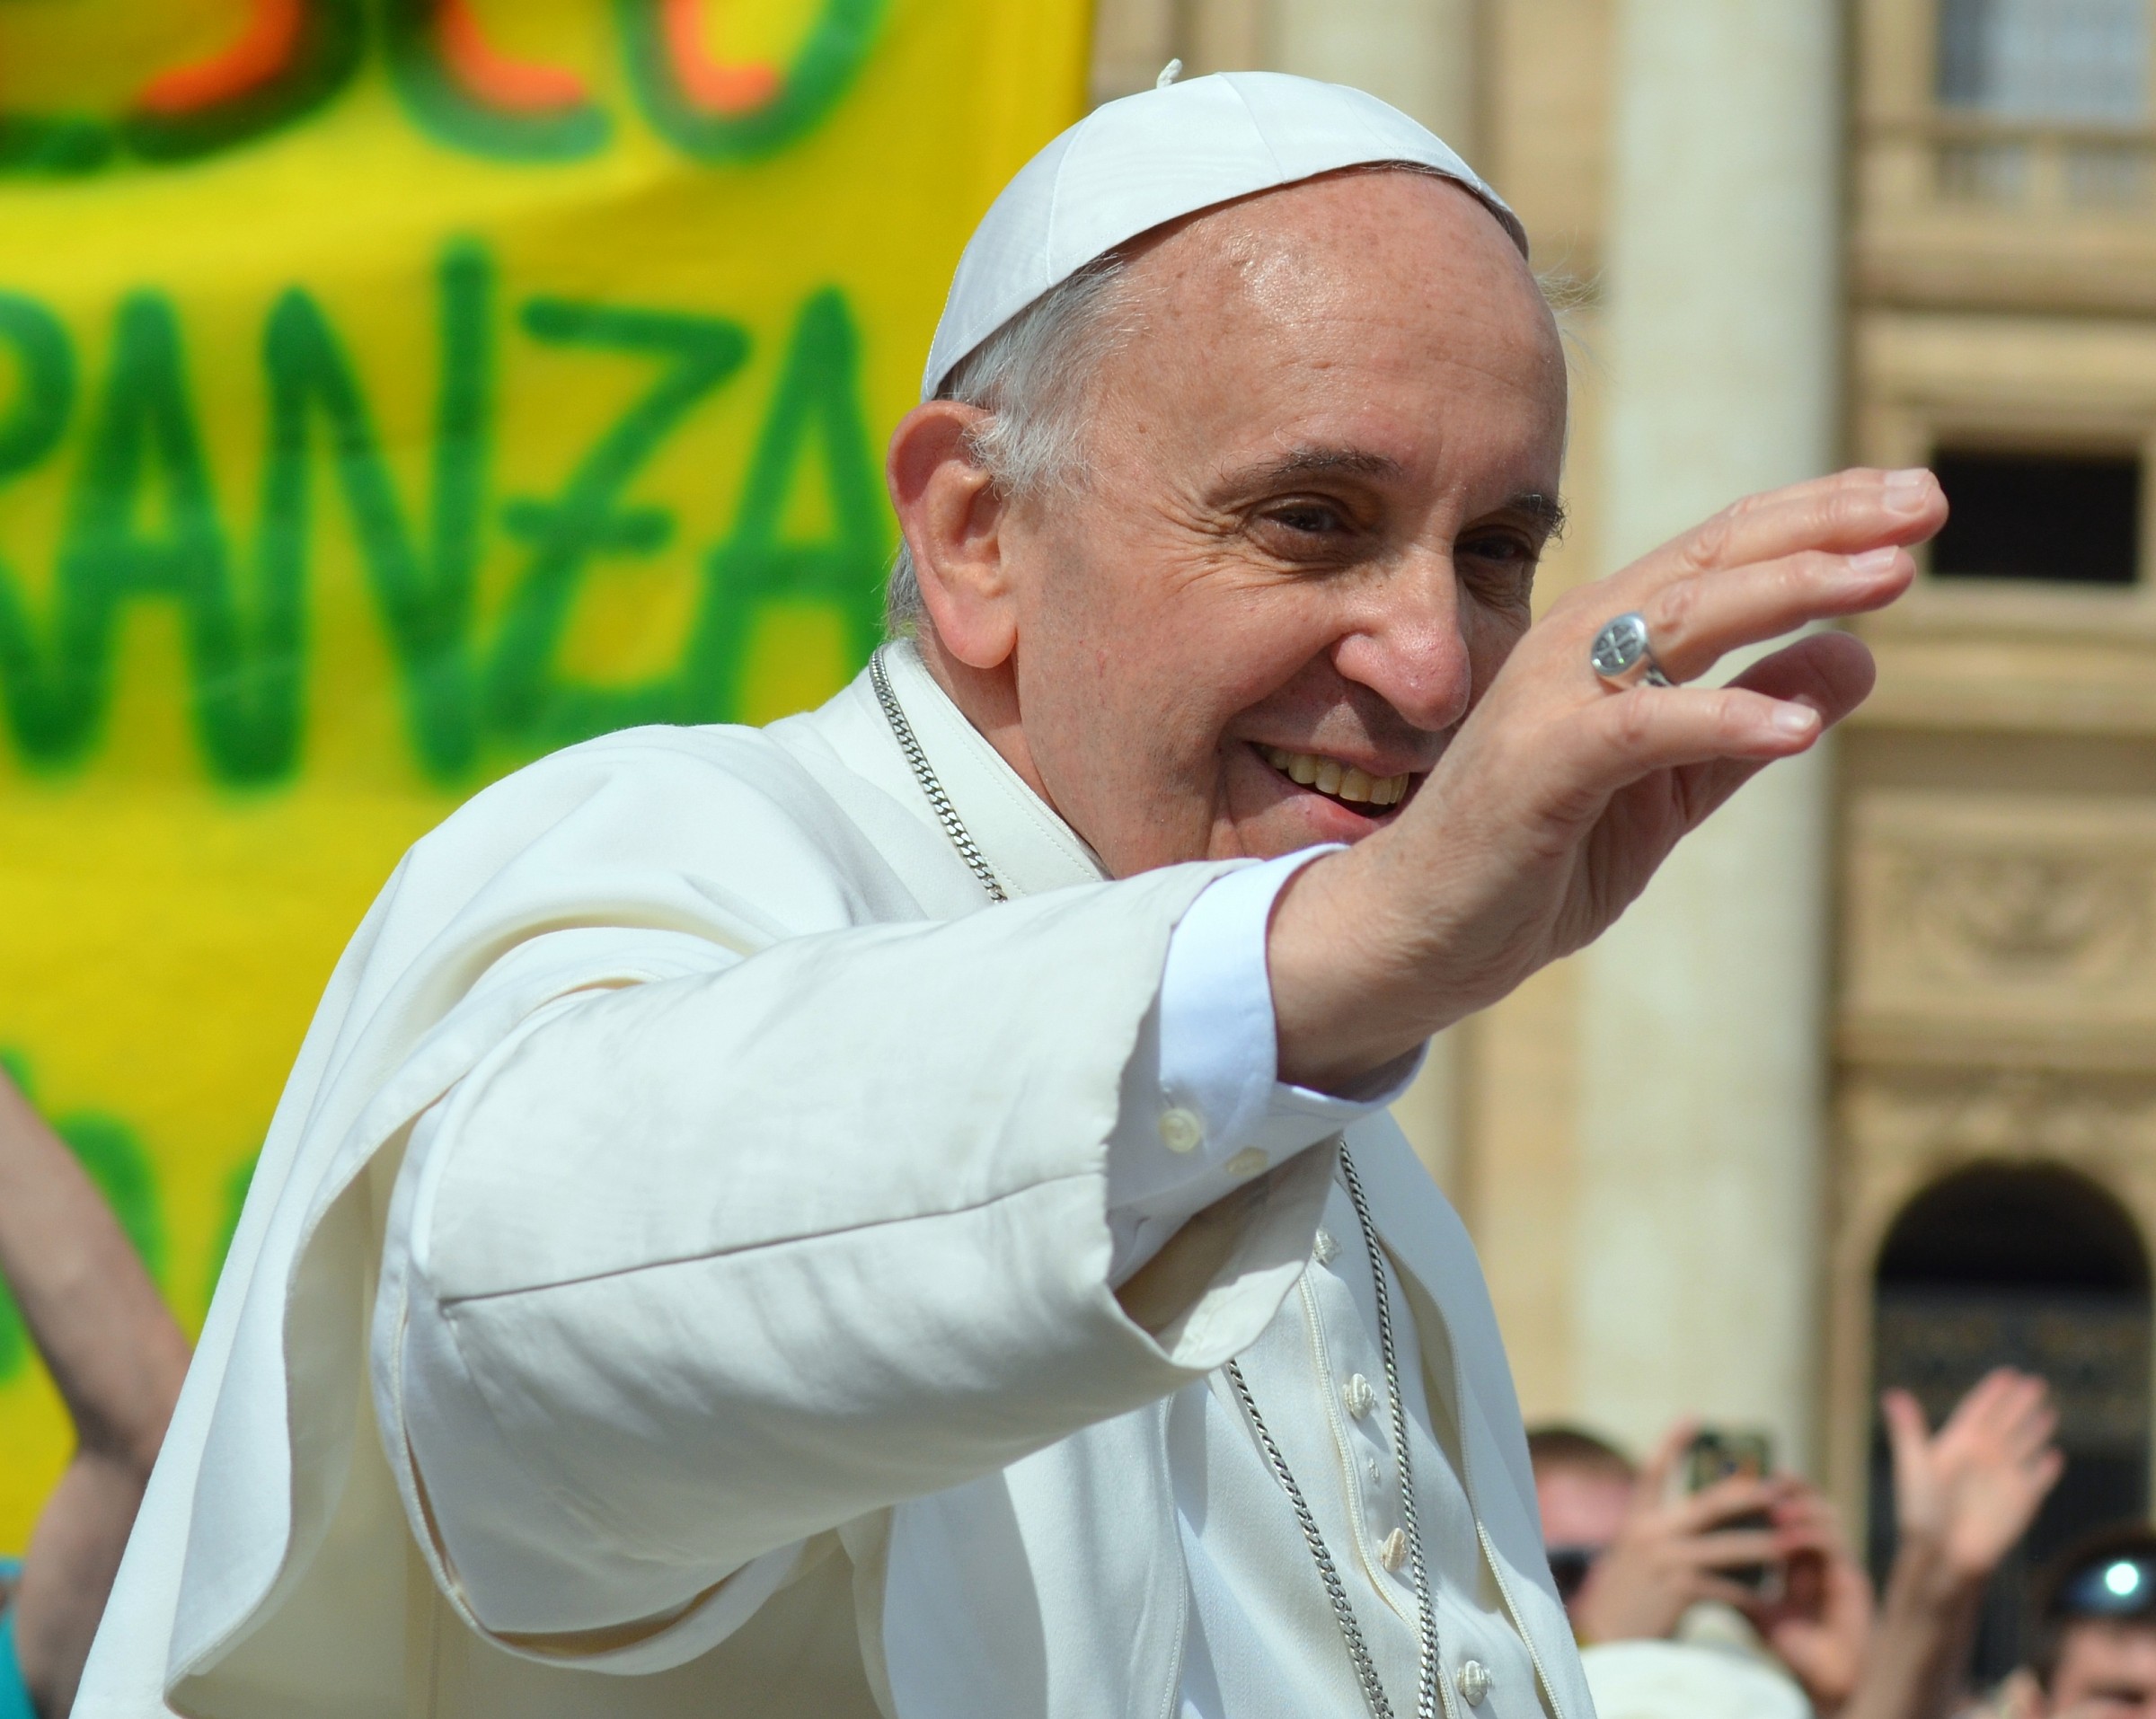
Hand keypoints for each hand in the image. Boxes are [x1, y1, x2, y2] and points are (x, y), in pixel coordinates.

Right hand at [1270, 466, 1943, 1088]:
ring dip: (1788, 593)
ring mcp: (1551, 699)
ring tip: (1887, 580)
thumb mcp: (1669, 791)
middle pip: (1712, 562)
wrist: (1414, 933)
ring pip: (1680, 622)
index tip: (1916, 502)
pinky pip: (1639, 728)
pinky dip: (1718, 720)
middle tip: (1925, 503)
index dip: (1820, 520)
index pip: (1724, 554)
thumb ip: (1749, 727)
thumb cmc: (1530, 859)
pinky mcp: (1537, 766)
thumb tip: (1860, 657)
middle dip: (1823, 528)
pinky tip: (1798, 732)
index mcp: (1608, 641)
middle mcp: (1577, 646)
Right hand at [1572, 1422, 1808, 1644]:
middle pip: (1708, 1504)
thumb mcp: (1636, 1559)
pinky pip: (1725, 1587)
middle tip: (1779, 1489)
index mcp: (1637, 1521)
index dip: (1673, 1443)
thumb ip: (1668, 1541)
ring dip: (1765, 1546)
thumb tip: (1720, 1534)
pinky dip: (1750, 1593)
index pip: (1653, 1471)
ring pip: (1727, 1546)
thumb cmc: (1625, 1601)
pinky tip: (1769, 1598)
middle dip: (1748, 1495)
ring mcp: (1664, 1560)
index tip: (1693, 1417)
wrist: (1603, 1638)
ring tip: (1792, 1545)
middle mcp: (1649, 1533)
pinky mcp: (1678, 1591)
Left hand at [1750, 1485, 1875, 1714]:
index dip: (1778, 1491)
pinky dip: (1810, 1538)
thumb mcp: (1758, 1610)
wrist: (1823, 1683)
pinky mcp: (1853, 1583)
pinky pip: (1833, 1550)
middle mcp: (1823, 1558)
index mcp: (1801, 1559)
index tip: (1749, 1475)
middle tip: (1770, 1480)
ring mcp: (1840, 1566)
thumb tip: (1697, 1569)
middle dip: (1794, 1489)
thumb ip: (1738, 1588)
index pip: (1794, 1510)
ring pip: (1828, 1520)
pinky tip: (1787, 1538)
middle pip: (1816, 1505)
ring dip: (1801, 1510)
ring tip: (1775, 1508)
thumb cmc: (1791, 1647)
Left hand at [1885, 1369, 2061, 1585]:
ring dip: (2035, 1427)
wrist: (1942, 1557)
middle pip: (2005, 1423)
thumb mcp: (1914, 1465)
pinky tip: (2054, 1456)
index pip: (1978, 1411)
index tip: (2007, 1373)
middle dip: (2019, 1402)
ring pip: (2024, 1445)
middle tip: (2034, 1380)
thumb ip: (1908, 1429)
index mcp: (1956, 1445)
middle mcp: (1981, 1458)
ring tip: (2048, 1409)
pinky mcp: (2022, 1503)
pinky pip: (2038, 1479)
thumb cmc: (1921, 1513)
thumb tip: (1893, 1393)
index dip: (1992, 1393)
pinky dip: (2046, 1468)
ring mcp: (2002, 1479)